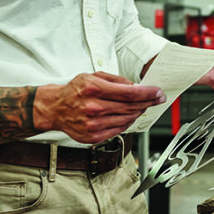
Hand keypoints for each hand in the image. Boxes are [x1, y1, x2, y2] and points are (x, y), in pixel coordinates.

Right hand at [34, 72, 164, 143]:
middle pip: (131, 107)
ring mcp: (93, 124)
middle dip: (148, 102)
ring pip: (127, 119)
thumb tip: (136, 86)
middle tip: (157, 99)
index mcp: (93, 89)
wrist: (54, 109)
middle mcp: (93, 108)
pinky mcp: (93, 137)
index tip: (158, 92)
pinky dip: (128, 122)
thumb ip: (115, 80)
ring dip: (138, 112)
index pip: (129, 93)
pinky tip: (130, 115)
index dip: (148, 93)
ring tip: (143, 106)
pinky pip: (119, 130)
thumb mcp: (93, 76)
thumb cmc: (75, 90)